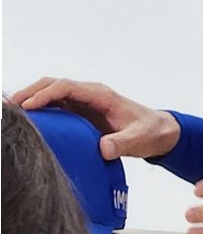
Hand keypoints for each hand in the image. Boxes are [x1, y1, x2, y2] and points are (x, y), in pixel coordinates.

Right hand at [10, 77, 179, 159]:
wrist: (157, 132)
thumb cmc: (149, 131)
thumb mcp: (138, 138)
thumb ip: (122, 143)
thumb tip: (104, 148)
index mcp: (101, 95)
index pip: (68, 87)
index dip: (46, 94)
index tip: (28, 106)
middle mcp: (90, 95)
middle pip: (54, 85)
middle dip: (31, 92)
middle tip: (9, 107)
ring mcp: (83, 103)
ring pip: (51, 93)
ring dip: (31, 99)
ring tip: (10, 112)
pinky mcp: (80, 113)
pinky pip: (54, 106)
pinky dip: (38, 109)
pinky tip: (25, 120)